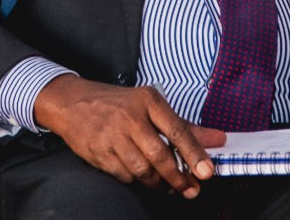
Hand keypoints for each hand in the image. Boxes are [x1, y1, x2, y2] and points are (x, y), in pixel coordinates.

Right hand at [32, 76, 226, 197]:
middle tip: (190, 188)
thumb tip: (218, 139)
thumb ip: (184, 126)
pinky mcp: (99, 152)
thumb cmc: (116, 104)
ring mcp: (112, 136)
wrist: (72, 103)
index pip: (178, 130)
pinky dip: (137, 180)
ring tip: (167, 186)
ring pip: (144, 170)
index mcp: (148, 101)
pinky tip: (141, 175)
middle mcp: (130, 117)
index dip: (195, 154)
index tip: (208, 172)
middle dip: (178, 177)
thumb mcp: (150, 106)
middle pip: (161, 155)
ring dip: (159, 183)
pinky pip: (125, 175)